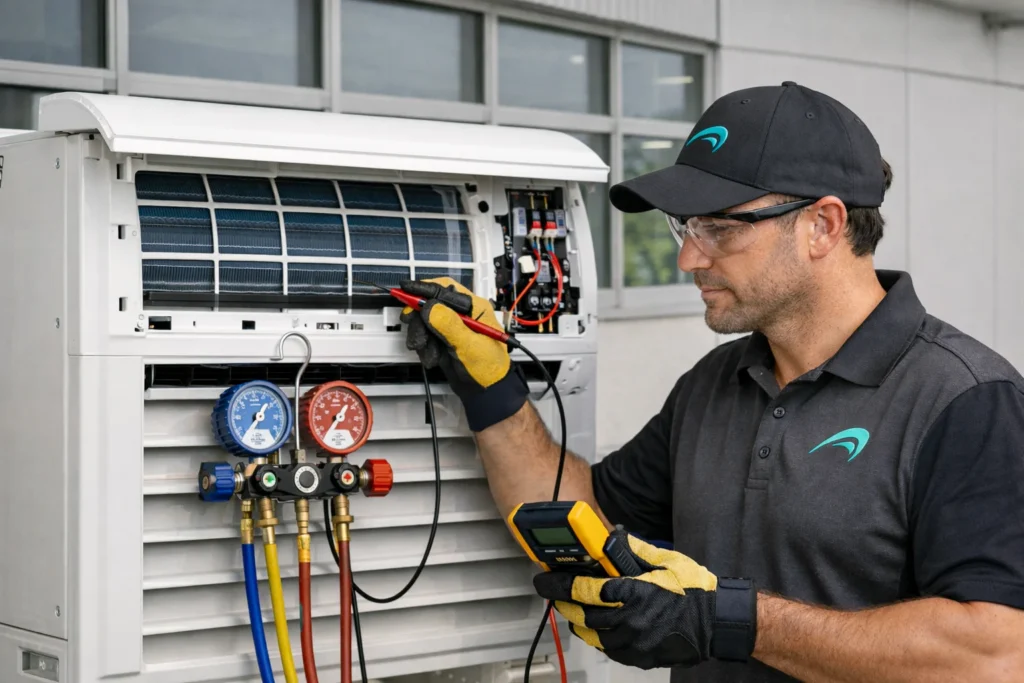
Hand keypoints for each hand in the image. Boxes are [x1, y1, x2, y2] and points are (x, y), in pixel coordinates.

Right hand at [400, 277, 527, 431]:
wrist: (485, 393)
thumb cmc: (489, 369)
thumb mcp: (470, 345)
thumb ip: (450, 325)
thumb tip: (431, 308)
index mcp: (474, 308)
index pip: (445, 290)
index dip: (424, 289)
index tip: (406, 290)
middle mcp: (462, 315)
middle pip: (431, 305)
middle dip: (420, 320)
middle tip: (416, 334)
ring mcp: (451, 328)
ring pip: (425, 322)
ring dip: (421, 337)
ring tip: (427, 351)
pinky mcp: (443, 340)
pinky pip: (425, 337)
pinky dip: (424, 348)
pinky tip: (432, 358)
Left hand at [533, 532, 755, 669]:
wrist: (716, 621)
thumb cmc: (694, 590)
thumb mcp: (663, 560)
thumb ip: (632, 549)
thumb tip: (609, 538)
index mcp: (633, 593)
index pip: (583, 589)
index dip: (559, 584)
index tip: (545, 580)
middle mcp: (630, 620)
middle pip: (582, 614)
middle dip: (564, 602)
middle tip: (554, 593)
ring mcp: (635, 642)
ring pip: (592, 635)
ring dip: (578, 621)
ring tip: (571, 608)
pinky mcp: (640, 657)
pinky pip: (608, 649)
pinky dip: (596, 637)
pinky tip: (594, 626)